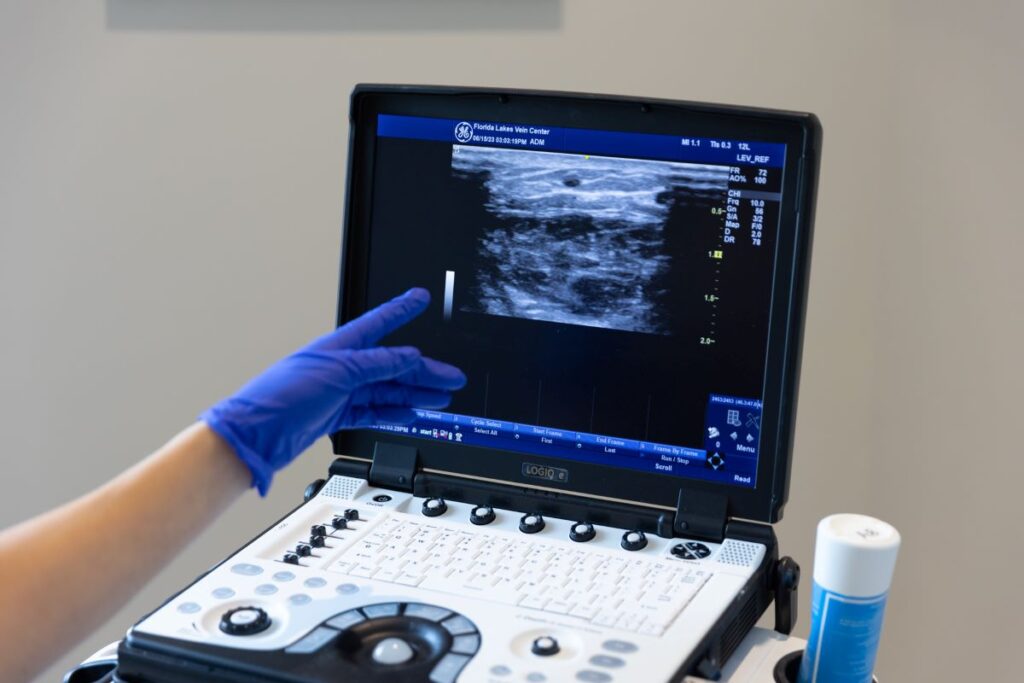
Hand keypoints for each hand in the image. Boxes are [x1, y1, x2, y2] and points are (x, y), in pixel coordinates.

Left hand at [200, 288, 464, 493]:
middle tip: (452, 376)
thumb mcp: (337, 373)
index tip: (420, 298)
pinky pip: (374, 410)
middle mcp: (342, 366)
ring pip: (387, 390)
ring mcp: (340, 391)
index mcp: (340, 346)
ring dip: (415, 393)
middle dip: (425, 370)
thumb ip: (376, 365)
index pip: (379, 323)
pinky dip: (394, 412)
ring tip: (441, 397)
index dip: (401, 309)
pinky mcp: (336, 415)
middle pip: (392, 365)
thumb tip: (408, 357)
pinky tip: (411, 413)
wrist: (256, 435)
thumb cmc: (282, 396)